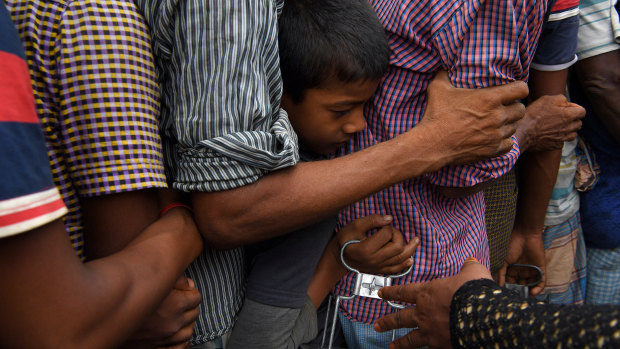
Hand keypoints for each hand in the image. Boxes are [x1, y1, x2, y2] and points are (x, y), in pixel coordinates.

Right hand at [124, 276, 201, 347]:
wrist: (102, 312)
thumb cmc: (127, 289)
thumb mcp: (152, 276)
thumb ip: (175, 278)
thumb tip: (189, 283)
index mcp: (176, 304)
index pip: (196, 298)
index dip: (190, 292)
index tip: (185, 289)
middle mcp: (172, 323)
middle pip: (194, 314)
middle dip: (190, 306)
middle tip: (182, 299)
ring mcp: (164, 337)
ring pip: (189, 331)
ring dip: (186, 322)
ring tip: (179, 314)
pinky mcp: (154, 346)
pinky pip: (178, 346)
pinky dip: (179, 338)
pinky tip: (173, 330)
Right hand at [337, 215, 417, 274]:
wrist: (339, 257)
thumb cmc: (346, 239)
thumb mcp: (355, 226)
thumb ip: (372, 220)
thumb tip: (390, 218)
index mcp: (366, 249)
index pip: (387, 235)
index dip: (387, 226)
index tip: (380, 225)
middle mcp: (374, 260)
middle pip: (397, 247)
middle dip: (398, 235)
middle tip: (391, 230)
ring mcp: (378, 267)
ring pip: (401, 259)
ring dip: (410, 249)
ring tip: (416, 240)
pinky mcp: (380, 271)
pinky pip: (397, 269)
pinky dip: (405, 263)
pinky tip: (410, 258)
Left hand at [374, 259, 491, 348]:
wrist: (482, 315)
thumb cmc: (473, 291)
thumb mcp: (472, 272)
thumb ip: (468, 267)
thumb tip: (470, 262)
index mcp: (427, 293)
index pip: (403, 292)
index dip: (391, 292)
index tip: (381, 293)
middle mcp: (424, 313)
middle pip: (400, 318)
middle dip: (387, 322)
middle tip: (377, 325)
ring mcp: (430, 331)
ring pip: (410, 338)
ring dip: (400, 343)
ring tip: (392, 346)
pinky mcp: (440, 345)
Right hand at [418, 70, 527, 165]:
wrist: (432, 144)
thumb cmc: (436, 115)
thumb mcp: (438, 88)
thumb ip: (444, 74)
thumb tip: (444, 67)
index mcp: (489, 98)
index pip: (521, 89)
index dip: (519, 88)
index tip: (512, 90)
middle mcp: (497, 116)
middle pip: (521, 109)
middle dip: (513, 107)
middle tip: (503, 107)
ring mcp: (496, 135)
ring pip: (515, 126)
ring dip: (508, 124)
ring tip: (496, 122)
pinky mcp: (492, 150)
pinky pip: (509, 144)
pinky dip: (504, 141)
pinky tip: (494, 137)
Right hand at [497, 226, 545, 295]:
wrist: (525, 234)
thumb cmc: (512, 244)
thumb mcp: (504, 260)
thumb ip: (501, 273)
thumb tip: (498, 285)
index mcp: (513, 268)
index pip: (511, 281)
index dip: (510, 288)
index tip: (508, 295)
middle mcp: (522, 269)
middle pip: (522, 284)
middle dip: (520, 291)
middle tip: (518, 297)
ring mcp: (532, 269)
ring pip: (532, 284)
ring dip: (530, 291)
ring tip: (526, 296)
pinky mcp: (541, 268)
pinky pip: (542, 281)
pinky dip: (539, 288)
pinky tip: (534, 292)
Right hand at [517, 94, 584, 151]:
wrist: (523, 131)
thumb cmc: (534, 114)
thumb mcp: (547, 99)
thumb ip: (561, 99)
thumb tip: (567, 103)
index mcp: (569, 115)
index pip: (582, 111)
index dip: (575, 108)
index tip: (565, 108)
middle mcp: (569, 128)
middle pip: (579, 124)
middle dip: (573, 119)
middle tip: (560, 117)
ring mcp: (563, 138)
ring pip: (573, 134)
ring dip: (568, 130)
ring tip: (557, 127)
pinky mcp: (555, 146)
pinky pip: (562, 142)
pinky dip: (559, 138)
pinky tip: (550, 134)